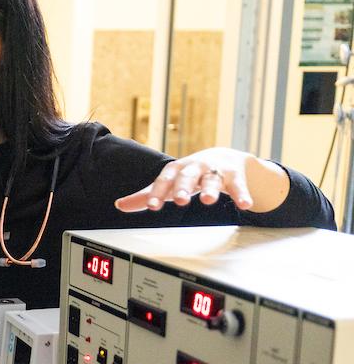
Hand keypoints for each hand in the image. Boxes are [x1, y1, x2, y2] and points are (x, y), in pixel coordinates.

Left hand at [114, 148, 261, 211]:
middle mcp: (194, 167)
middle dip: (183, 187)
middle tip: (179, 200)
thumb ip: (146, 195)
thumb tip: (119, 205)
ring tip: (209, 201)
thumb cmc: (189, 174)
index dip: (157, 193)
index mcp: (175, 170)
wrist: (223, 157)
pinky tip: (245, 205)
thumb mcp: (168, 183)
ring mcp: (215, 170)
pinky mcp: (235, 176)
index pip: (163, 180)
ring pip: (212, 178)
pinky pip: (239, 186)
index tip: (151, 206)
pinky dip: (242, 195)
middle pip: (187, 176)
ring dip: (211, 189)